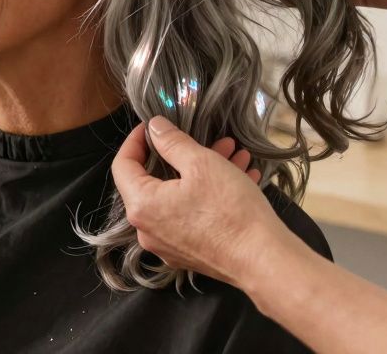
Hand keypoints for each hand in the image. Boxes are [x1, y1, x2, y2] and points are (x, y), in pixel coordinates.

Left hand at [111, 116, 312, 289]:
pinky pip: (192, 215)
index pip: (123, 165)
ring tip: (234, 154)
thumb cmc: (229, 209)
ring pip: (179, 197)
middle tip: (210, 139)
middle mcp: (148, 230)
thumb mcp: (201, 163)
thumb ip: (172, 141)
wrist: (263, 260)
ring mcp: (169, 244)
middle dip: (184, 154)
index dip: (136, 140)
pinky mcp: (190, 253)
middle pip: (156, 181)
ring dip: (204, 172)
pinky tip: (240, 177)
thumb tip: (154, 127)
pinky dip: (209, 195)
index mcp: (141, 206)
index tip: (153, 125)